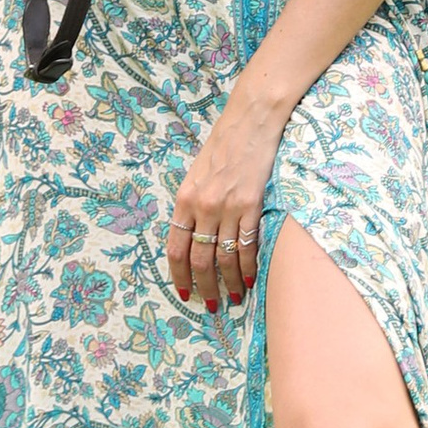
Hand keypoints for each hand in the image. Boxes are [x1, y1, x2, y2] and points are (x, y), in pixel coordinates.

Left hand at [167, 76, 289, 312]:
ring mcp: (228, 207)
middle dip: (205, 288)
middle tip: (211, 306)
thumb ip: (193, 205)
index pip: (175, 247)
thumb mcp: (197, 173)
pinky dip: (247, 267)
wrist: (251, 120)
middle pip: (199, 259)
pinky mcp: (252, 205)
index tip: (185, 293)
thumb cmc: (223, 145)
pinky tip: (248, 279)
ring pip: (224, 258)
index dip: (179, 275)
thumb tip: (193, 237)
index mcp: (184, 198)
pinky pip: (247, 245)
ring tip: (233, 298)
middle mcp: (203, 206)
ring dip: (227, 283)